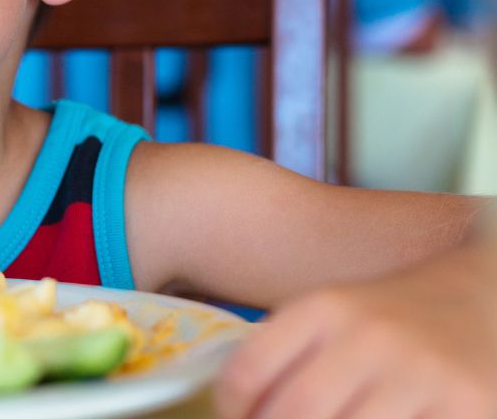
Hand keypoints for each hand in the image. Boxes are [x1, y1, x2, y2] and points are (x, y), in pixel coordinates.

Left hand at [216, 243, 496, 418]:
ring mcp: (421, 373)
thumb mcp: (335, 314)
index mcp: (325, 308)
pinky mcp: (467, 406)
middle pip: (295, 411)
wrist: (486, 296)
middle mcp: (370, 336)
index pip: (249, 369)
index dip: (232, 412)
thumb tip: (242, 413)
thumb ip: (287, 353)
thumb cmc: (396, 317)